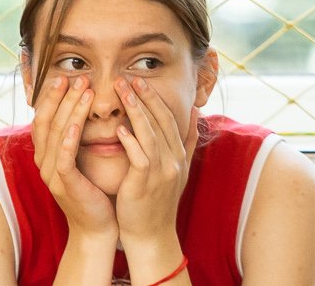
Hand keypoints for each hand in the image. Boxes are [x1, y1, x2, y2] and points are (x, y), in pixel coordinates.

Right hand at [32, 75, 116, 241]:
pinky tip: (77, 126)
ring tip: (83, 91)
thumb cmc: (95, 190)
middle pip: (46, 123)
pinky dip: (68, 141)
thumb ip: (78, 136)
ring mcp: (53, 176)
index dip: (51, 97)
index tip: (63, 75)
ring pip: (56, 136)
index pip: (44, 119)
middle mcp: (45, 163)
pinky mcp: (65, 186)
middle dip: (59, 97)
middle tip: (74, 77)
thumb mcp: (83, 159)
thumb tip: (83, 105)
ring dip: (70, 111)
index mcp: (48, 156)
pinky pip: (64, 160)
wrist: (98, 227)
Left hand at [111, 78, 192, 275]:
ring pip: (151, 133)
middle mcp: (174, 159)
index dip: (155, 97)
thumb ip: (187, 140)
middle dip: (145, 96)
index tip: (140, 80)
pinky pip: (140, 156)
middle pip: (161, 120)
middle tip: (128, 77)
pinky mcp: (146, 183)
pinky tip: (119, 129)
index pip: (169, 117)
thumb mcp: (179, 170)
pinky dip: (131, 141)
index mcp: (179, 154)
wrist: (152, 236)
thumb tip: (195, 112)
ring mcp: (162, 171)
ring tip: (122, 92)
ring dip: (136, 110)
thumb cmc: (158, 203)